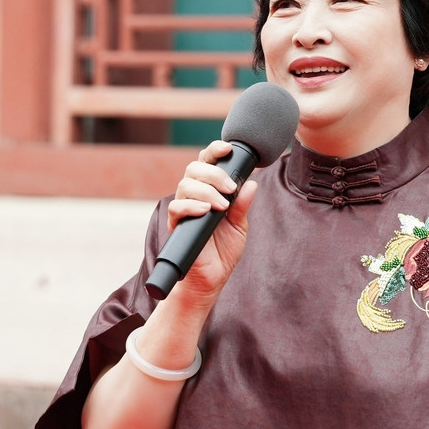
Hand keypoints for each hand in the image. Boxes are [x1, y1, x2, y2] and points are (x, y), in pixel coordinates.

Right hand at [166, 140, 258, 305]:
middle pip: (194, 168)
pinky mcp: (177, 225)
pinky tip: (206, 211)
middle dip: (214, 173)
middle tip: (230, 188)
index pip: (207, 163)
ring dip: (206, 190)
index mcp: (209, 191)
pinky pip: (176, 207)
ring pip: (185, 184)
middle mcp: (194, 196)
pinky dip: (191, 206)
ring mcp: (184, 210)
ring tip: (222, 206)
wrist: (211, 279)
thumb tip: (252, 183)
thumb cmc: (223, 251)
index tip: (228, 148)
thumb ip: (242, 205)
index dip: (214, 151)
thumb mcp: (239, 225)